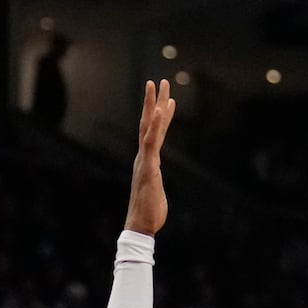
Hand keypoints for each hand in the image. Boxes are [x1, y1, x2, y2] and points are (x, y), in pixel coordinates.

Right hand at [125, 79, 176, 235]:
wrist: (141, 226)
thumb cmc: (149, 214)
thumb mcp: (156, 193)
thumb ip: (155, 184)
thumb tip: (154, 185)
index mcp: (147, 162)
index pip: (154, 134)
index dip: (161, 117)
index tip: (166, 100)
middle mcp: (144, 157)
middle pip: (149, 123)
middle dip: (154, 102)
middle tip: (159, 81)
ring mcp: (145, 160)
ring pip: (149, 127)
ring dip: (154, 105)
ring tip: (158, 86)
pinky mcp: (148, 167)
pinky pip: (151, 142)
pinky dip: (155, 125)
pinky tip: (158, 111)